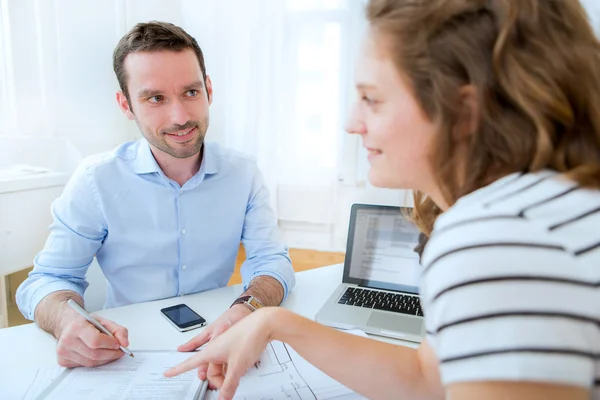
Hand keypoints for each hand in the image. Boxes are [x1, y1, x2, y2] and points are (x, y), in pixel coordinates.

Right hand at [56, 308, 128, 367]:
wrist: (67, 325)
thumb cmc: (86, 323)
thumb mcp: (103, 321)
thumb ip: (118, 330)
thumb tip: (125, 343)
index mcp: (77, 327)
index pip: (95, 340)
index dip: (109, 344)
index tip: (118, 344)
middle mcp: (67, 340)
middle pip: (94, 354)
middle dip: (111, 354)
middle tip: (119, 351)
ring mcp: (63, 352)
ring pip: (90, 363)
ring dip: (104, 360)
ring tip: (111, 353)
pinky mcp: (63, 361)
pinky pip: (84, 366)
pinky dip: (95, 362)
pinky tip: (98, 355)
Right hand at [165, 307, 279, 399]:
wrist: (265, 322)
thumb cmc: (249, 336)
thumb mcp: (238, 365)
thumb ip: (229, 384)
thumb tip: (222, 397)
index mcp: (211, 350)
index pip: (190, 363)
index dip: (177, 369)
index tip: (167, 373)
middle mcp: (216, 347)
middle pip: (210, 370)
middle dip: (217, 381)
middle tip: (227, 389)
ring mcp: (226, 346)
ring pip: (221, 366)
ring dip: (227, 375)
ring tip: (239, 376)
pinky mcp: (236, 345)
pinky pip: (230, 361)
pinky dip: (233, 368)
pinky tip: (242, 368)